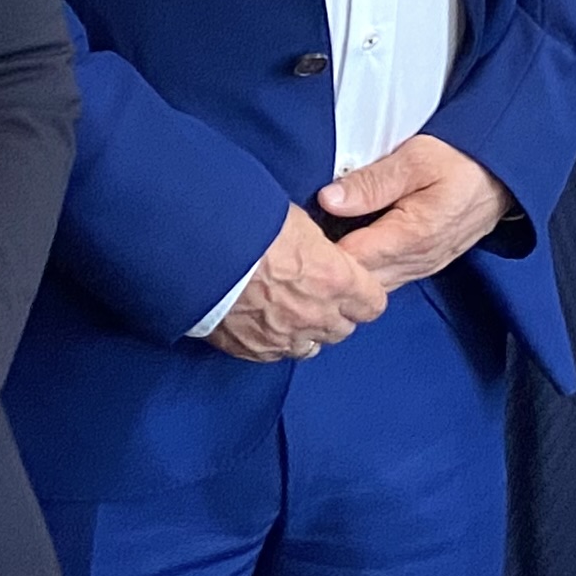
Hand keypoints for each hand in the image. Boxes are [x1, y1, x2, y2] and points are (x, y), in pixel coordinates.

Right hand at [209, 202, 389, 362]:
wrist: (202, 251)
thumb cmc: (251, 225)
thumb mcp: (299, 222)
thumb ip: (320, 246)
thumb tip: (319, 248)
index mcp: (337, 280)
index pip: (373, 304)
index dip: (364, 294)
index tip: (353, 284)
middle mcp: (317, 315)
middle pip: (343, 329)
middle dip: (336, 314)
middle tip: (318, 294)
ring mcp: (285, 337)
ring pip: (311, 346)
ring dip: (306, 331)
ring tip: (289, 310)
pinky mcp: (254, 349)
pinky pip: (277, 354)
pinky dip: (275, 341)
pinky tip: (264, 322)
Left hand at [316, 131, 513, 292]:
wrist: (502, 175)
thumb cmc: (461, 161)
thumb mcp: (415, 158)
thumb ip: (372, 182)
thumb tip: (328, 200)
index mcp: (411, 236)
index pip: (350, 262)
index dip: (320, 253)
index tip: (298, 237)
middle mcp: (415, 262)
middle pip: (358, 280)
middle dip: (330, 268)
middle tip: (301, 245)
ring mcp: (421, 268)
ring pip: (371, 285)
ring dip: (347, 273)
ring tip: (320, 251)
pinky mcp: (424, 266)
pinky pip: (386, 279)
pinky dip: (365, 272)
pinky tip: (348, 254)